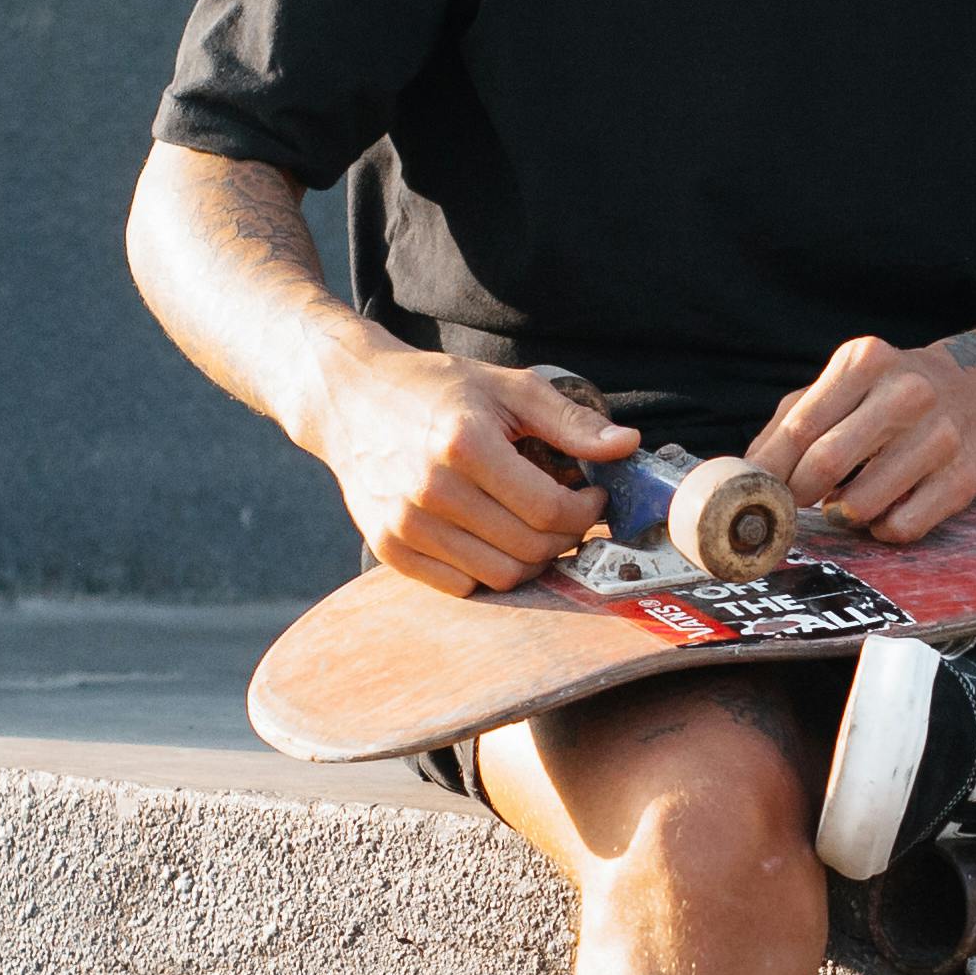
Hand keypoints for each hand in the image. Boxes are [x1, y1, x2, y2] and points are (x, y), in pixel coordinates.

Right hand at [308, 337, 637, 596]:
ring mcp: (406, 525)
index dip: (586, 511)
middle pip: (529, 550)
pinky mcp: (389, 548)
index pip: (550, 510)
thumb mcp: (506, 388)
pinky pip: (461, 587)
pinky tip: (495, 538)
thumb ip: (570, 421)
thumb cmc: (433, 388)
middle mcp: (431, 491)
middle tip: (569, 515)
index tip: (591, 496)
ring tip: (535, 528)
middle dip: (566, 538)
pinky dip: (489, 571)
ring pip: (500, 577)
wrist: (348, 398)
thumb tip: (627, 446)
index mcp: (464, 446)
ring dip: (532, 561)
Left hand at [749, 336, 975, 544]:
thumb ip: (788, 425)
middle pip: (827, 463)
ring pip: (863, 505)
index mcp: (865, 362)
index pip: (800, 427)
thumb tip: (744, 474)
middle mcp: (908, 393)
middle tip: (796, 502)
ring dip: (841, 514)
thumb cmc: (885, 394)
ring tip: (843, 503)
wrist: (973, 391)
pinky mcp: (963, 479)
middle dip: (799, 495)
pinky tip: (883, 510)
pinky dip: (881, 529)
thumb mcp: (838, 387)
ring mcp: (940, 436)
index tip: (757, 492)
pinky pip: (902, 527)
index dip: (771, 471)